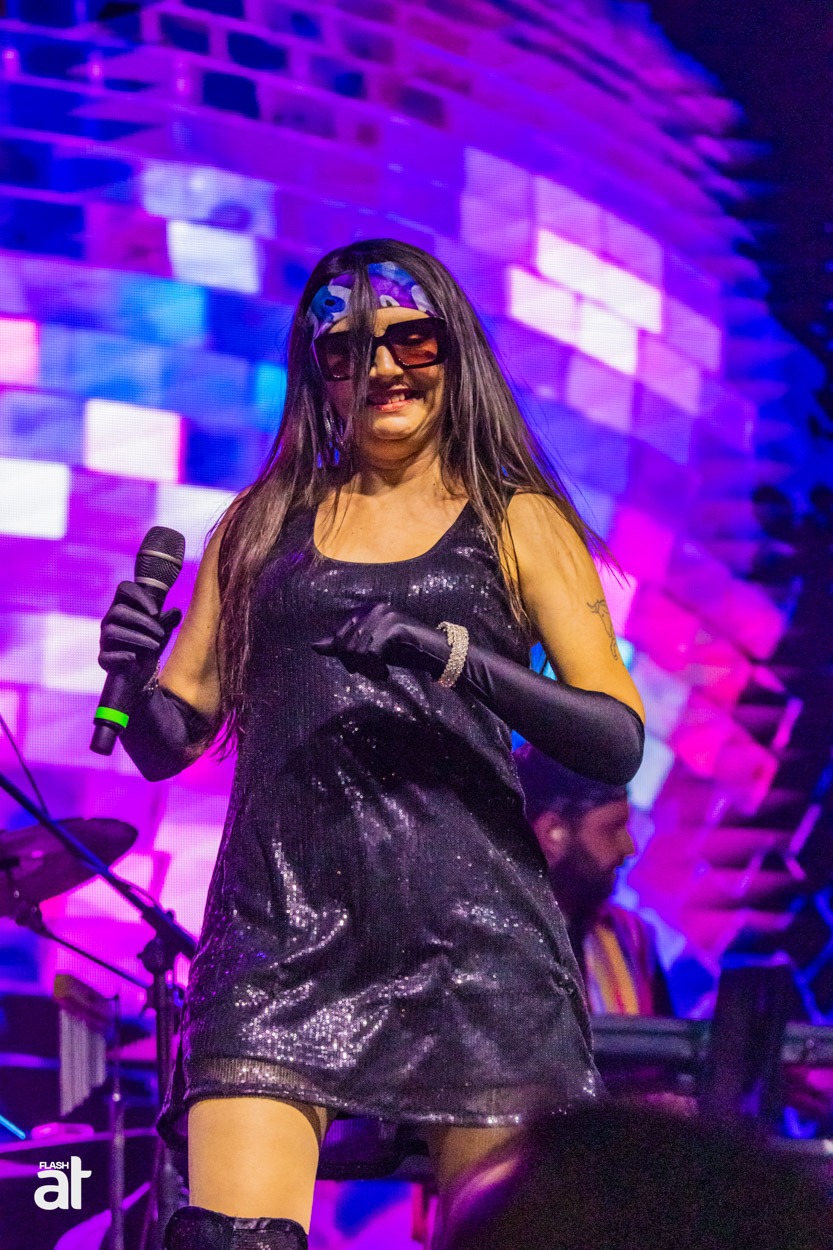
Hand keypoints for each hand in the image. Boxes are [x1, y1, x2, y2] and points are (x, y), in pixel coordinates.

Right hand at [98, 581, 181, 686]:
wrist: (143, 674)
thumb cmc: (151, 645)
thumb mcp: (163, 632)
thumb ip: (168, 621)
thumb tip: (176, 612)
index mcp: (124, 607)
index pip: (124, 589)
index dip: (139, 596)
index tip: (156, 611)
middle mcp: (110, 621)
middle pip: (118, 611)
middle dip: (143, 621)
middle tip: (161, 633)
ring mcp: (104, 641)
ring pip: (112, 632)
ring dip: (137, 638)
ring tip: (156, 646)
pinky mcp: (103, 660)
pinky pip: (106, 656)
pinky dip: (121, 656)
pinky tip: (134, 658)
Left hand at [311, 603, 448, 681]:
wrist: (437, 654)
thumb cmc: (405, 652)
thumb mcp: (371, 650)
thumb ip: (345, 647)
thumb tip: (313, 646)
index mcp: (367, 611)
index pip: (339, 636)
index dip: (346, 658)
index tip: (360, 669)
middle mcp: (374, 609)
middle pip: (345, 644)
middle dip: (355, 665)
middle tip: (372, 673)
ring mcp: (385, 617)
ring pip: (356, 650)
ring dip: (366, 670)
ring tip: (380, 674)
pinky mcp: (394, 628)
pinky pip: (371, 653)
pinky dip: (375, 669)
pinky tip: (385, 674)